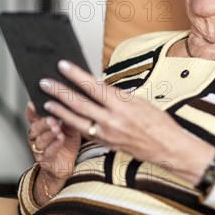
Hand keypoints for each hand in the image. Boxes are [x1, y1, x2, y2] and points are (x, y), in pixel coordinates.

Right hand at [25, 102, 80, 182]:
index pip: (32, 116)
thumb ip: (68, 118)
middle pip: (35, 128)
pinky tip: (60, 139)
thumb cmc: (67, 143)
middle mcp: (36, 136)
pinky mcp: (45, 159)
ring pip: (41, 140)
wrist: (66, 164)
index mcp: (40, 125)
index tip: (33, 104)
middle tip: (51, 119)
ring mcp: (39, 149)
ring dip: (49, 133)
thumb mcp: (70, 128)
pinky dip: (55, 144)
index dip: (31, 111)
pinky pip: (49, 151)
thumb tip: (71, 107)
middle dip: (43, 122)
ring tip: (57, 129)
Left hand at [40, 60, 214, 184]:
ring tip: (46, 101)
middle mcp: (112, 120)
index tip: (63, 66)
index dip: (76, 75)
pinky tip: (62, 118)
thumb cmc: (158, 123)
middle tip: (45, 82)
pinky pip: (84, 132)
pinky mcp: (105, 144)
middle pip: (79, 103)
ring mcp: (107, 134)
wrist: (168, 148)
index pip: (93, 86)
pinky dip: (71, 123)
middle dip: (60, 91)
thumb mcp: (140, 101)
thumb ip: (117, 95)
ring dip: (59, 110)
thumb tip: (99, 87)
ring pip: (76, 120)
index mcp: (122, 105)